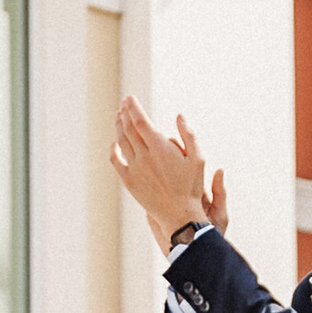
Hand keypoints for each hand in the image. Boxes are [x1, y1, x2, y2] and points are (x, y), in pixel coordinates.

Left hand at [111, 98, 227, 253]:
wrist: (179, 214)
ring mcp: (134, 169)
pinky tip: (114, 142)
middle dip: (125, 113)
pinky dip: (113, 149)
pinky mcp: (129, 181)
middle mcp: (144, 157)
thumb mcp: (198, 158)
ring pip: (121, 142)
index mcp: (160, 148)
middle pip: (128, 128)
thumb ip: (189, 135)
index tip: (129, 98)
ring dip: (118, 127)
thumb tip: (179, 115)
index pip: (140, 121)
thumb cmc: (192, 186)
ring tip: (119, 117)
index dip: (133, 108)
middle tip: (124, 104)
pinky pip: (116, 161)